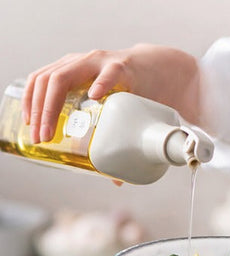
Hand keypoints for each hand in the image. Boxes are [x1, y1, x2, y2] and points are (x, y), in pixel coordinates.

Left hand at [22, 44, 199, 142]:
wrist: (161, 71)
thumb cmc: (132, 92)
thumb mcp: (113, 112)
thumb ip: (111, 142)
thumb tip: (113, 178)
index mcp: (74, 71)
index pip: (40, 80)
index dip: (30, 102)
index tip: (29, 126)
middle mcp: (81, 63)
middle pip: (47, 80)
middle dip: (38, 110)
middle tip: (41, 137)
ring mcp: (100, 63)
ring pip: (64, 76)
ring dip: (52, 105)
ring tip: (52, 128)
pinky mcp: (124, 67)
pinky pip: (110, 74)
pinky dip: (101, 84)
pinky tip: (94, 96)